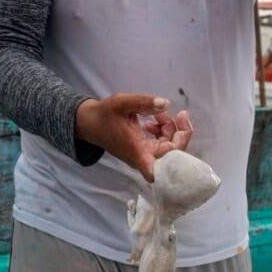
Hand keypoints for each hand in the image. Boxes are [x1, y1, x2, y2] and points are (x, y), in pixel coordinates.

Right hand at [75, 93, 192, 181]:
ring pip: (170, 147)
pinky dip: (164, 130)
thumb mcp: (122, 103)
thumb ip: (143, 102)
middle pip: (174, 155)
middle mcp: (144, 159)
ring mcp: (146, 155)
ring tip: (158, 114)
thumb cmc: (104, 115)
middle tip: (180, 114)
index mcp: (138, 153)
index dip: (177, 156)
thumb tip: (165, 103)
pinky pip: (163, 143)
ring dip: (171, 129)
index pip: (162, 169)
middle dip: (180, 133)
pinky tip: (154, 120)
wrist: (91, 123)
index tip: (177, 134)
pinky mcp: (146, 150)